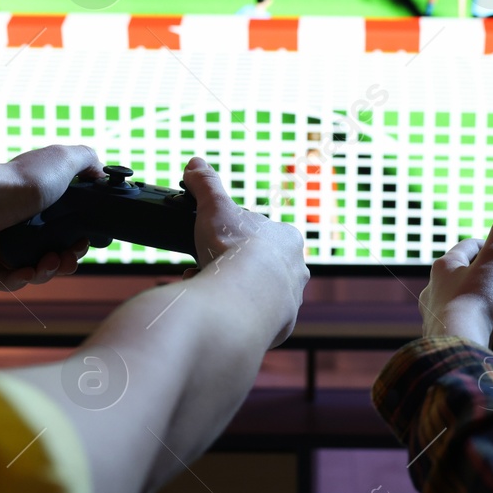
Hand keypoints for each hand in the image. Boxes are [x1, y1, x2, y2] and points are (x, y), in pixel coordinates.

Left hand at [0, 144, 100, 288]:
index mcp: (37, 201)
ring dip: (45, 272)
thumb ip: (87, 161)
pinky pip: (2, 279)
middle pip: (50, 252)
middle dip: (66, 261)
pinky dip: (16, 280)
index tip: (84, 241)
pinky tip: (25, 274)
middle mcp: (18, 220)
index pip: (64, 227)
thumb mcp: (63, 159)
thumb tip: (101, 173)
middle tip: (68, 259)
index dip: (78, 239)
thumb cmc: (19, 182)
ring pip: (29, 269)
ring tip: (48, 264)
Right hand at [180, 156, 307, 345]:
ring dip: (232, 290)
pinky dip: (234, 314)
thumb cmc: (234, 250)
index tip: (214, 243)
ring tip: (207, 288)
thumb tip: (195, 164)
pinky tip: (215, 310)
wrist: (241, 301)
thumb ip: (206, 184)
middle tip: (209, 267)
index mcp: (288, 239)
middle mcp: (297, 270)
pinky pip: (255, 320)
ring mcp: (291, 301)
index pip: (261, 235)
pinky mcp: (281, 327)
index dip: (234, 237)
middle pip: (260, 265)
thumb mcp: (214, 208)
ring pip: (258, 293)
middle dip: (232, 266)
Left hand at [419, 219, 492, 346]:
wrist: (460, 346)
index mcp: (445, 267)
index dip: (492, 245)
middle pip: (471, 280)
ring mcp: (439, 317)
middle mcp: (436, 292)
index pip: (469, 246)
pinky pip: (475, 334)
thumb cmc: (473, 301)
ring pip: (475, 310)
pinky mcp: (448, 341)